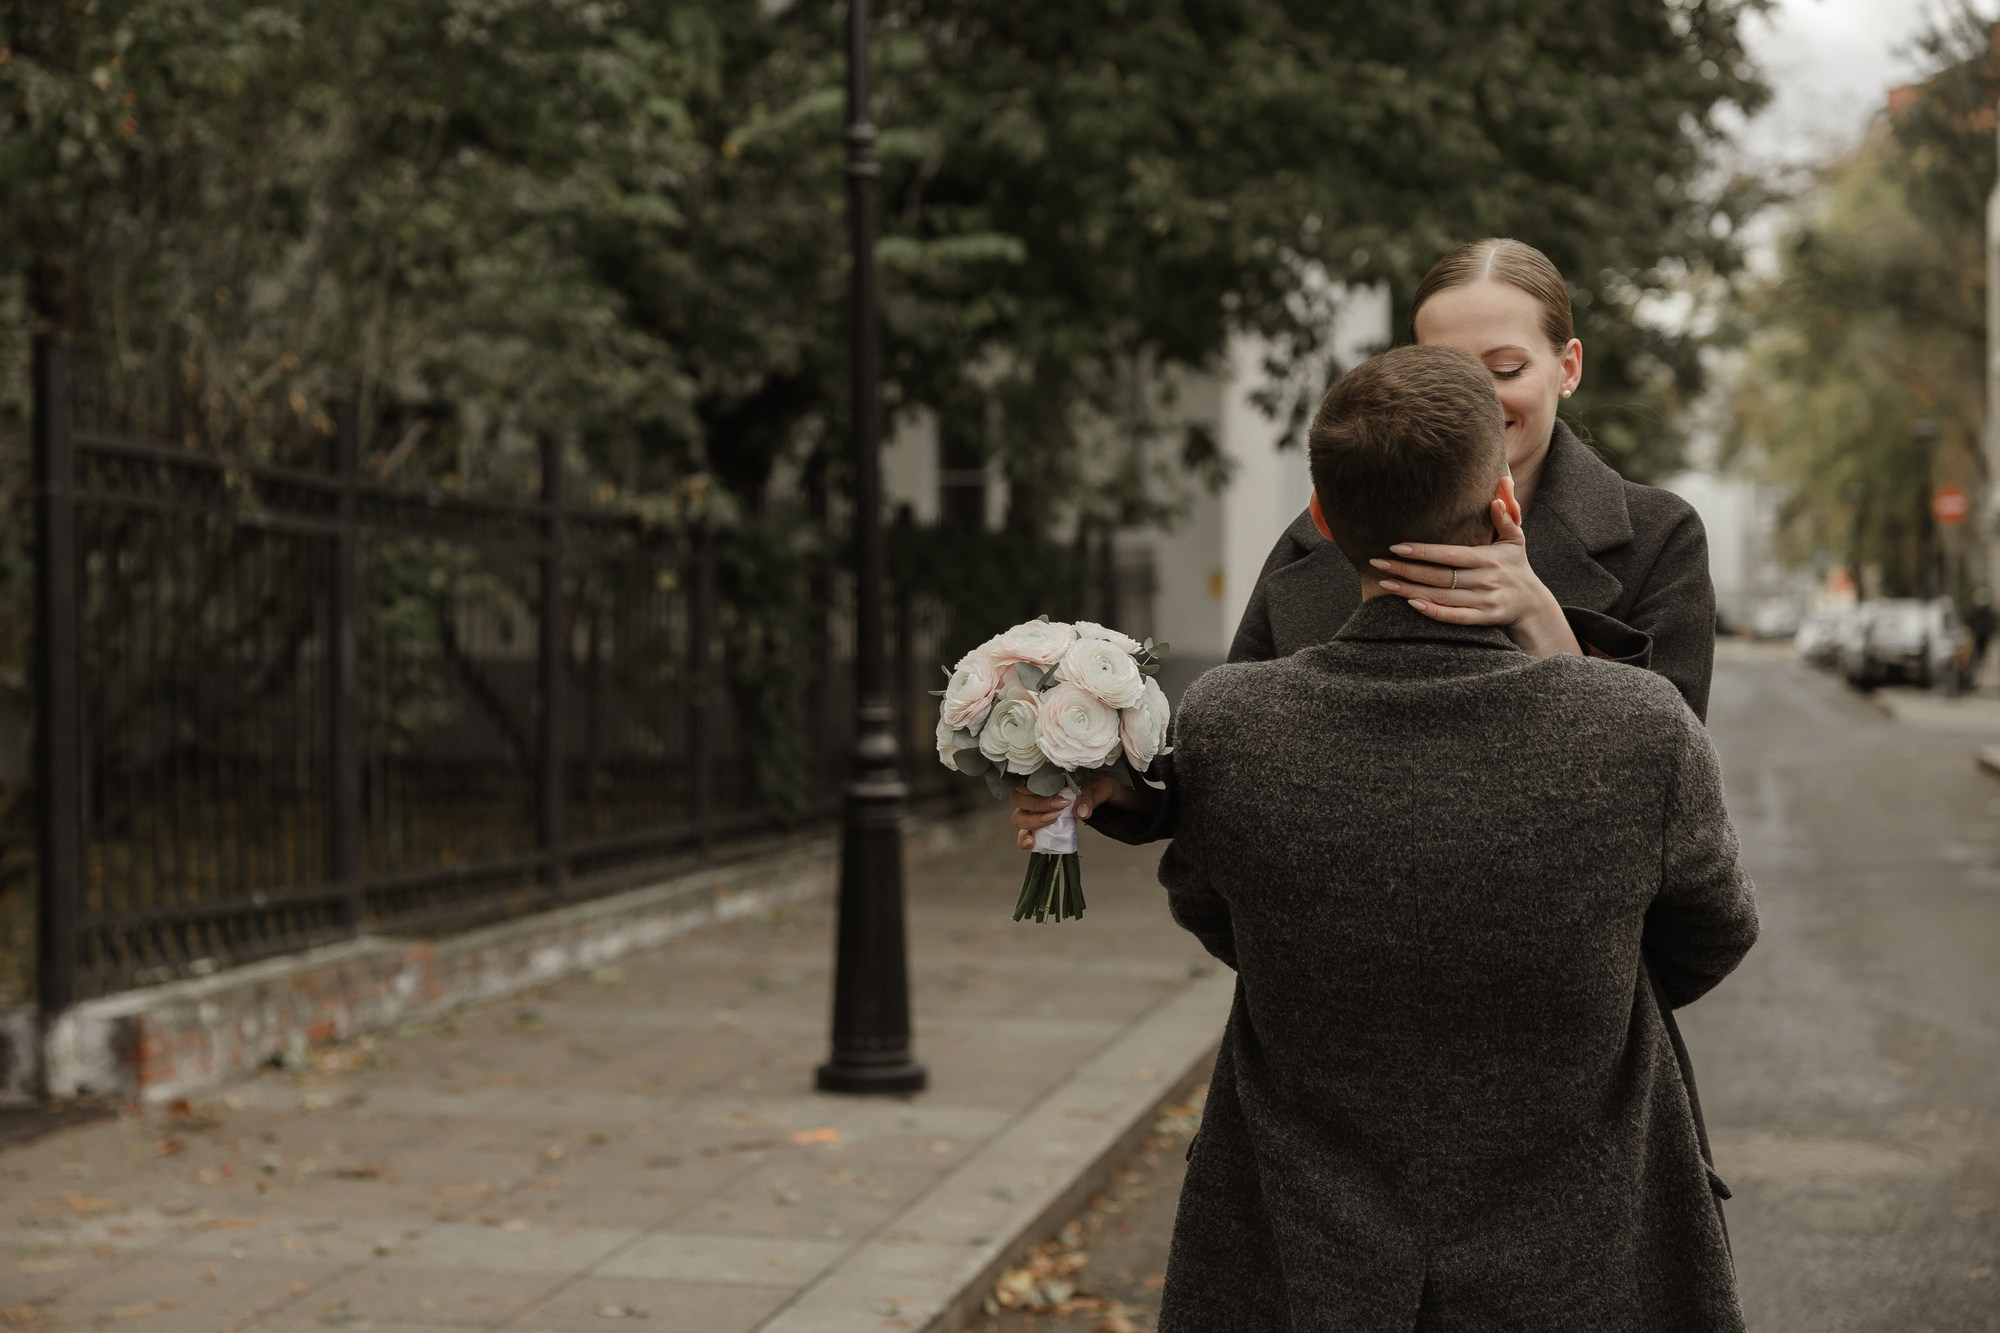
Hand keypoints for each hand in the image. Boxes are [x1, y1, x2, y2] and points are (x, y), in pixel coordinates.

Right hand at [1009, 774, 1121, 851]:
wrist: (1102, 794)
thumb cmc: (1094, 784)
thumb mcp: (1096, 786)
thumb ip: (1088, 797)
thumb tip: (1081, 813)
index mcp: (1042, 775)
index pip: (1023, 780)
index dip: (1032, 788)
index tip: (1053, 793)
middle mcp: (1032, 793)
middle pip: (1018, 799)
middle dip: (1038, 805)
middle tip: (1061, 806)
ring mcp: (1033, 810)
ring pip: (1018, 817)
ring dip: (1032, 821)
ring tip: (1053, 820)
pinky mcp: (1038, 827)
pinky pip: (1024, 834)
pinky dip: (1024, 840)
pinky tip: (1031, 842)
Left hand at [1369, 499, 1580, 657]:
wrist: (1532, 605)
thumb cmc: (1516, 565)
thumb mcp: (1515, 539)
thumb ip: (1506, 515)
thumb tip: (1502, 485)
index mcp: (1489, 559)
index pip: (1450, 554)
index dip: (1423, 551)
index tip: (1396, 546)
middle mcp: (1485, 580)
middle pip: (1439, 576)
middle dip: (1406, 570)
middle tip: (1378, 563)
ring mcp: (1484, 601)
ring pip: (1441, 597)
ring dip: (1410, 591)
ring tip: (1384, 583)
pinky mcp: (1483, 619)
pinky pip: (1455, 617)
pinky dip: (1433, 612)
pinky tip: (1411, 604)